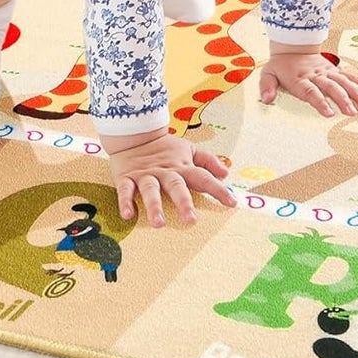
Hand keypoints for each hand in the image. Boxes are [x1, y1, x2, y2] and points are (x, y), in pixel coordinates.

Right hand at [101, 129, 236, 227]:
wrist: (133, 134)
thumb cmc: (164, 148)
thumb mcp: (188, 150)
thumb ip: (208, 161)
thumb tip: (226, 173)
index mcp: (182, 167)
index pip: (203, 177)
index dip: (218, 190)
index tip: (232, 203)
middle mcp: (165, 172)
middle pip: (176, 186)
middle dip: (183, 202)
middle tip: (191, 220)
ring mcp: (145, 175)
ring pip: (150, 190)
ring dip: (154, 206)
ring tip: (159, 223)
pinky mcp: (126, 177)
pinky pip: (125, 190)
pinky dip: (125, 201)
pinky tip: (128, 215)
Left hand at [260, 46, 357, 117]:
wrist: (292, 45)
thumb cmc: (280, 65)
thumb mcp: (268, 73)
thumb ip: (267, 87)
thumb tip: (267, 99)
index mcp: (300, 79)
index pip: (311, 92)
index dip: (320, 102)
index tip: (329, 113)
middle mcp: (316, 75)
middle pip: (331, 87)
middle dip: (342, 100)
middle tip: (351, 113)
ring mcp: (327, 71)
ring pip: (343, 82)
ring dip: (355, 93)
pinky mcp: (334, 69)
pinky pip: (348, 76)